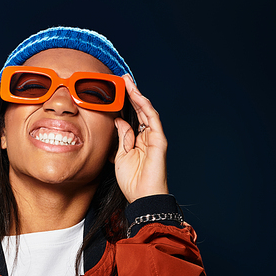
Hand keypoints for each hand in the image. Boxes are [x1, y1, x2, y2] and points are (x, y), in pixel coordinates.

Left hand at [113, 75, 168, 202]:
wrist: (142, 197)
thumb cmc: (132, 181)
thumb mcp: (121, 155)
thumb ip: (122, 137)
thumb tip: (119, 120)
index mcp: (138, 140)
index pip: (133, 116)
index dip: (126, 102)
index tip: (116, 89)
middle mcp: (148, 136)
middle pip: (140, 110)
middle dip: (132, 93)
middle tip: (123, 78)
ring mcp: (154, 137)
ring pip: (147, 111)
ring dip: (138, 95)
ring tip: (128, 81)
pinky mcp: (159, 141)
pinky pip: (152, 119)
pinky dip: (145, 106)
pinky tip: (137, 95)